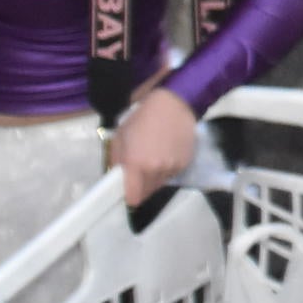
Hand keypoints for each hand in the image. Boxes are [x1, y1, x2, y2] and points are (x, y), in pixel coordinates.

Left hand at [111, 87, 199, 207]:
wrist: (172, 104)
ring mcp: (173, 167)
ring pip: (160, 183)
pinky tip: (166, 152)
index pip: (133, 197)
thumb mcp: (120, 136)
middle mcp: (156, 170)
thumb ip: (117, 160)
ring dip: (155, 177)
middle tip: (139, 170)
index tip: (126, 189)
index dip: (128, 196)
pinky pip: (172, 174)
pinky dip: (168, 169)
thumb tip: (117, 178)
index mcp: (137, 163)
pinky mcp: (185, 163)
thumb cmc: (141, 117)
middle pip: (147, 193)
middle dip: (141, 185)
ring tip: (154, 158)